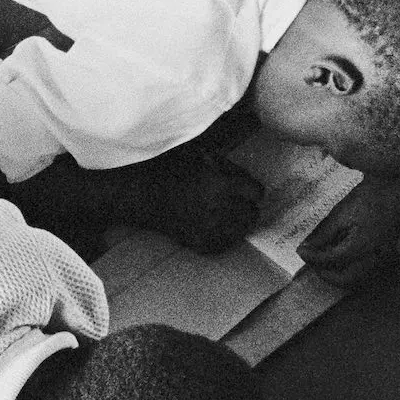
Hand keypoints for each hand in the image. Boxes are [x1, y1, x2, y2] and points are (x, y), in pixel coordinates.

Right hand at [121, 147, 264, 252]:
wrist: (142, 194)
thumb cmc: (170, 168)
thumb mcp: (201, 154)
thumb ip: (226, 165)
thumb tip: (244, 176)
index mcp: (222, 185)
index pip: (257, 192)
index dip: (251, 188)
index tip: (244, 188)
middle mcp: (220, 210)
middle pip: (252, 214)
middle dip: (246, 205)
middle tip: (236, 200)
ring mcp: (210, 230)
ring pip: (242, 231)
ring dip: (238, 221)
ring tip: (225, 213)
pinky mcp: (201, 244)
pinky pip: (226, 243)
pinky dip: (224, 236)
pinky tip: (214, 226)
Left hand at [298, 175, 399, 287]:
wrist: (392, 186)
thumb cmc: (367, 197)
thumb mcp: (341, 214)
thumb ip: (324, 234)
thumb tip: (308, 247)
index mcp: (360, 248)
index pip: (330, 260)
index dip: (312, 257)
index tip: (301, 251)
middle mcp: (373, 258)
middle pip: (344, 280)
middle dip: (325, 273)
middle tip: (313, 262)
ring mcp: (383, 258)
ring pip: (357, 278)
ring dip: (340, 274)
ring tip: (326, 260)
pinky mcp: (388, 254)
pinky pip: (367, 270)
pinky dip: (352, 268)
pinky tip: (343, 257)